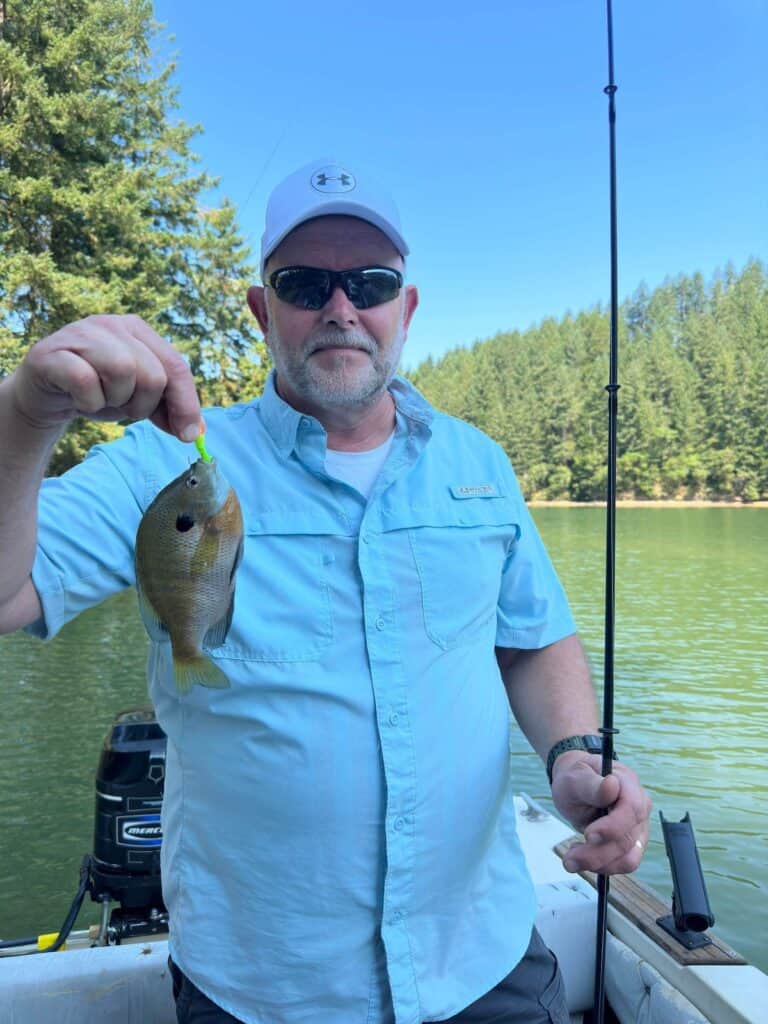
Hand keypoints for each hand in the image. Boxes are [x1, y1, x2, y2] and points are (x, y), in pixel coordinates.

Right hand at [10, 314, 201, 441]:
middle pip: (153, 374)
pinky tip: (79, 400)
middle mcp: (111, 325)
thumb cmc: (98, 392)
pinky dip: (88, 402)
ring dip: (115, 401)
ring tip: (101, 400)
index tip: (188, 435)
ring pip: (122, 370)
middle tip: (122, 407)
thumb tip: (195, 432)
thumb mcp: (139, 399)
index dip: (186, 404)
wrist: (45, 395)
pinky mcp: (51, 353)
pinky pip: (85, 381)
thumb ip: (169, 409)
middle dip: (143, 404)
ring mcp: (79, 333)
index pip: (176, 365)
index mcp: (138, 330)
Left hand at [551, 750, 651, 874]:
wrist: (576, 786)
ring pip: (628, 858)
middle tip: (569, 858)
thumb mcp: (576, 777)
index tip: (587, 835)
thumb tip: (611, 785)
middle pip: (628, 839)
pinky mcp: (632, 845)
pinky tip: (582, 858)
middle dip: (597, 853)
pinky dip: (602, 867)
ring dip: (599, 864)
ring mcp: (638, 828)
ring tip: (571, 860)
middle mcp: (640, 808)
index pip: (631, 809)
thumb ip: (592, 784)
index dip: (612, 826)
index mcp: (629, 784)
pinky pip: (623, 864)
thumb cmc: (577, 778)